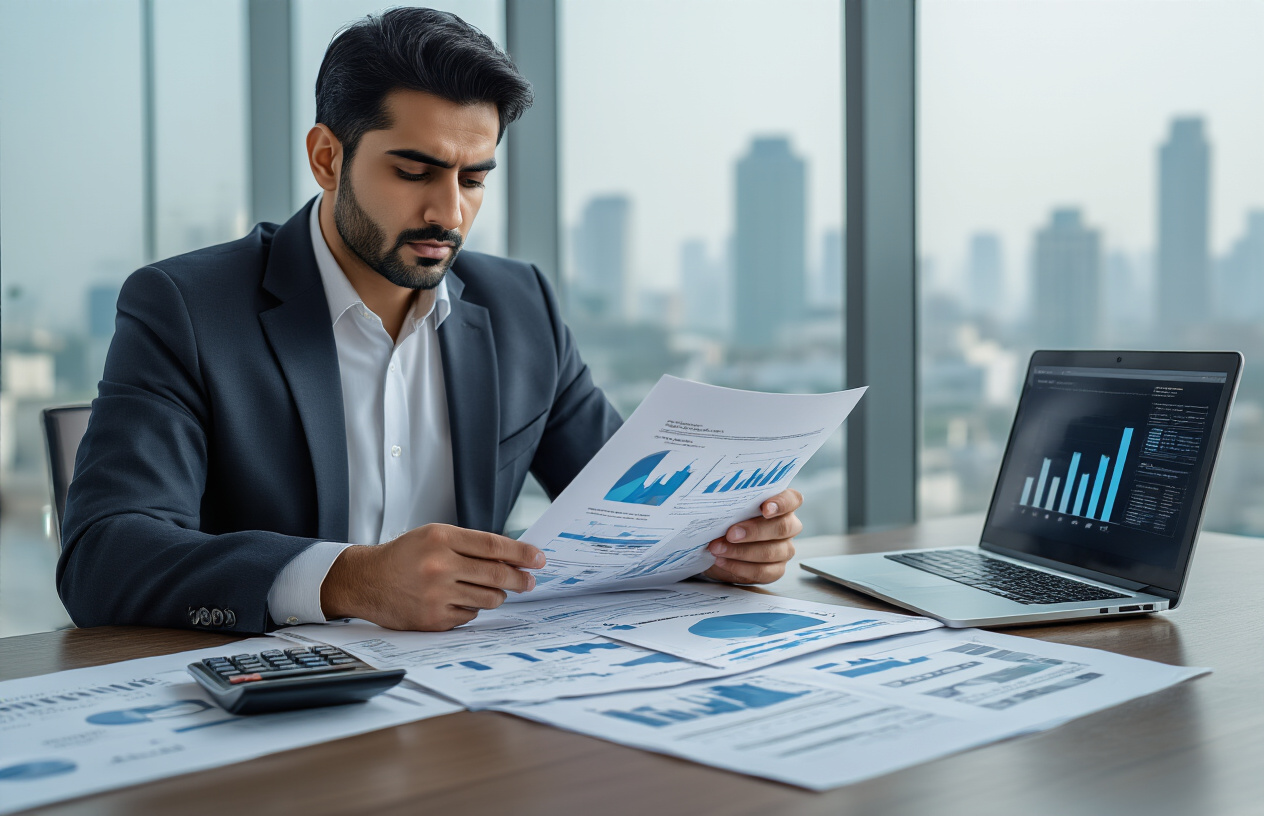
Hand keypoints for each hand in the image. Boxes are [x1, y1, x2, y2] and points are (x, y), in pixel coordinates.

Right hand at [319, 524, 545, 630]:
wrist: (366, 581)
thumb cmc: (403, 556)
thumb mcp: (433, 536)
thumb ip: (470, 544)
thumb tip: (512, 557)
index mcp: (441, 538)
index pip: (494, 546)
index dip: (522, 553)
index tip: (539, 558)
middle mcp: (439, 566)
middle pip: (497, 575)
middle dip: (520, 579)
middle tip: (529, 581)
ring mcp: (436, 595)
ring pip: (489, 599)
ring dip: (497, 595)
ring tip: (491, 590)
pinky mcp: (434, 619)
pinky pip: (470, 616)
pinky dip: (472, 608)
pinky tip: (459, 600)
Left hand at [703, 489, 802, 584]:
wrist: (715, 545)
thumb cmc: (725, 521)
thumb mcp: (727, 508)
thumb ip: (733, 503)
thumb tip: (720, 503)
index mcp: (781, 505)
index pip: (792, 500)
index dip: (781, 503)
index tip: (765, 508)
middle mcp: (787, 526)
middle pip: (782, 528)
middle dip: (754, 531)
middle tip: (730, 533)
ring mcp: (784, 549)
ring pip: (772, 552)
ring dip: (742, 551)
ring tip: (718, 548)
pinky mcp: (775, 569)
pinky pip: (763, 571)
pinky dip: (740, 567)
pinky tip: (723, 561)